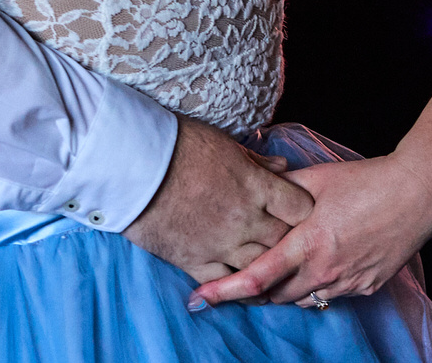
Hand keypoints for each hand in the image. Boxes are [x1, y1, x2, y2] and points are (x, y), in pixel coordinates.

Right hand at [123, 116, 312, 282]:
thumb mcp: (223, 144)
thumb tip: (284, 167)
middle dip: (286, 239)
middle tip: (280, 237)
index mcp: (255, 186)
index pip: (301, 208)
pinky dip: (235, 287)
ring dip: (265, 266)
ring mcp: (221, 243)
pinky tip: (240, 287)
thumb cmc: (175, 144)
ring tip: (267, 267)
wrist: (130, 162)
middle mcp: (245, 219)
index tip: (294, 209)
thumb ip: (257, 161)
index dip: (302, 210)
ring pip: (260, 267)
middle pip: (285, 240)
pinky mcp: (195, 260)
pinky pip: (225, 284)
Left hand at [187, 153, 431, 308]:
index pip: (257, 277)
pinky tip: (308, 267)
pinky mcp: (365, 287)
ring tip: (266, 274)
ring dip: (281, 291)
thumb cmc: (365, 181)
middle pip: (275, 297)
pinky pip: (327, 295)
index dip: (225, 291)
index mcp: (308, 243)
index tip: (200, 297)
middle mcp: (325, 270)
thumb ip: (280, 189)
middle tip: (227, 285)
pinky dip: (311, 286)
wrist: (417, 194)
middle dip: (249, 295)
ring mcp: (347, 283)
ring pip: (301, 299)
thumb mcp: (316, 178)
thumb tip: (251, 187)